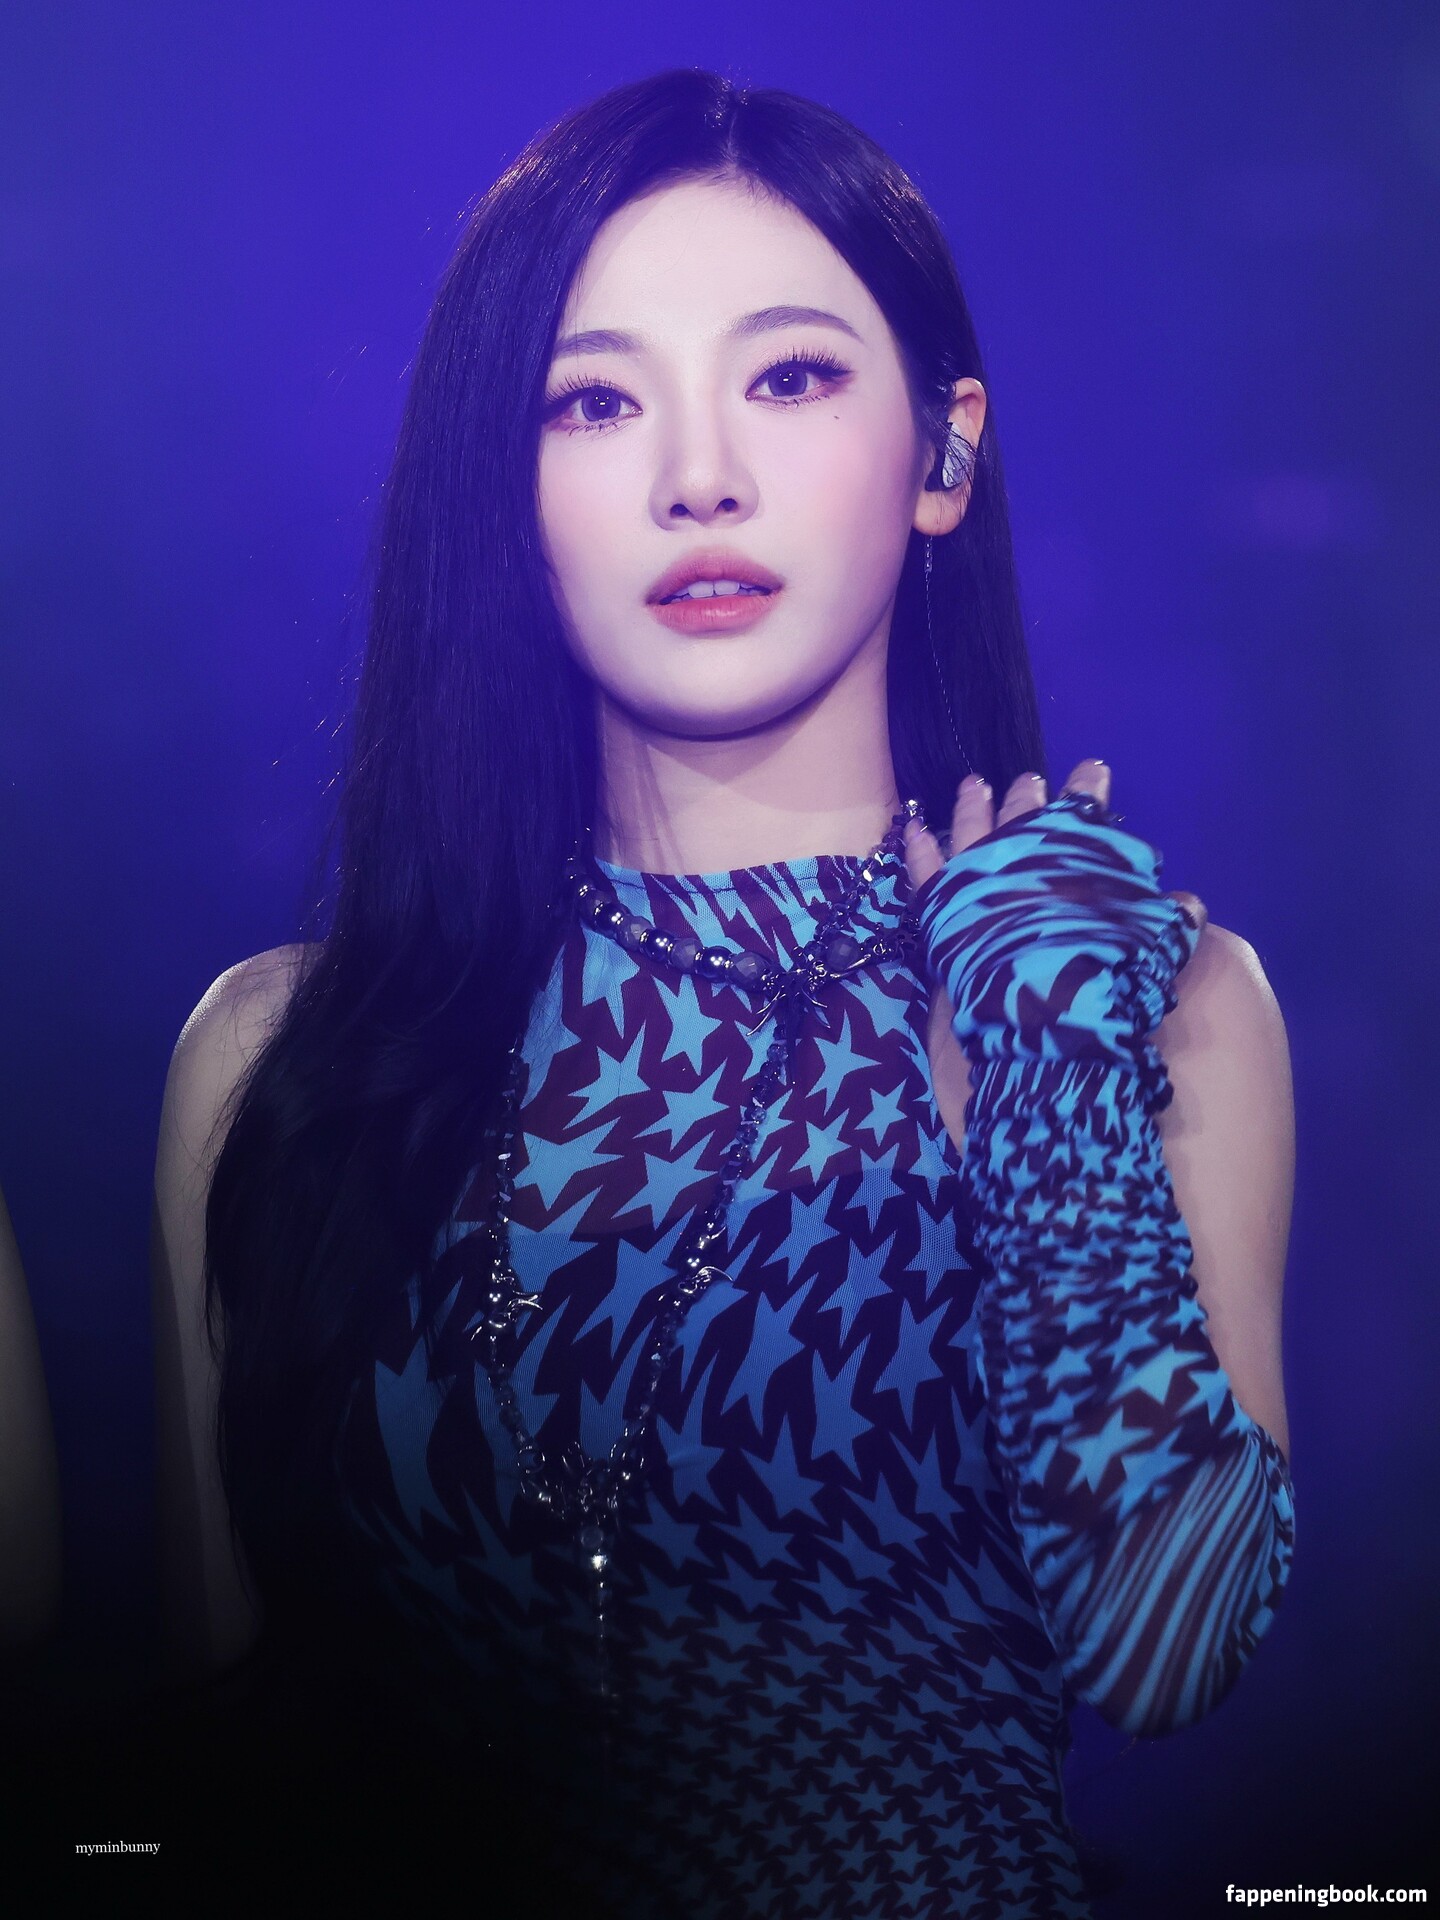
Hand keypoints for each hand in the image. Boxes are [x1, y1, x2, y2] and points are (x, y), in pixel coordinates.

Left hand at [901, 758, 1207, 1085]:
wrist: (1049, 1006)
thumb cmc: (1109, 967)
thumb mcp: (1159, 940)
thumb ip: (1173, 917)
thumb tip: (1188, 904)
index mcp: (1076, 845)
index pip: (1085, 805)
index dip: (1090, 786)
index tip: (1092, 769)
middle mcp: (1024, 846)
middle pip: (1025, 812)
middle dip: (1028, 795)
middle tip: (1029, 782)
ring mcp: (977, 871)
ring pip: (972, 826)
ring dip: (974, 805)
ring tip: (973, 786)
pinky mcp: (942, 903)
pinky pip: (924, 866)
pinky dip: (917, 846)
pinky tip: (911, 827)